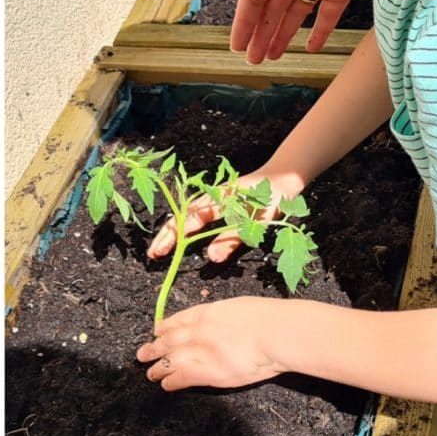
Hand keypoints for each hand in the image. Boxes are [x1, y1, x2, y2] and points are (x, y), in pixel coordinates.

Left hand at [139, 295, 289, 391]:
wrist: (278, 335)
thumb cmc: (274, 320)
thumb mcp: (247, 307)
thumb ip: (230, 316)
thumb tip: (228, 322)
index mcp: (210, 312)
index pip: (181, 319)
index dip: (166, 326)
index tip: (157, 331)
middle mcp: (199, 331)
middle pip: (170, 340)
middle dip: (155, 347)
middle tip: (143, 354)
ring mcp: (201, 352)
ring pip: (170, 360)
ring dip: (158, 367)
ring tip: (150, 373)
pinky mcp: (207, 372)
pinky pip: (182, 378)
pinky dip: (171, 381)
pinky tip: (165, 384)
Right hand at [149, 170, 291, 268]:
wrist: (283, 177)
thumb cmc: (272, 199)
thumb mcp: (256, 221)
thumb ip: (233, 238)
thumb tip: (211, 258)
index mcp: (218, 199)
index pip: (190, 220)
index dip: (176, 237)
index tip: (161, 253)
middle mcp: (212, 197)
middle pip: (182, 216)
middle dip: (167, 235)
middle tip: (153, 255)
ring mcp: (214, 198)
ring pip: (187, 214)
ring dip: (173, 231)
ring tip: (160, 248)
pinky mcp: (219, 202)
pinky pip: (196, 213)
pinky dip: (184, 225)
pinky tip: (180, 235)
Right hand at [206, 0, 368, 63]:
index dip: (244, 22)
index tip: (237, 46)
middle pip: (272, 10)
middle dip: (261, 34)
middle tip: (253, 61)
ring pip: (295, 15)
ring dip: (283, 35)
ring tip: (273, 58)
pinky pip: (327, 16)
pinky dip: (319, 32)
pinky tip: (310, 50)